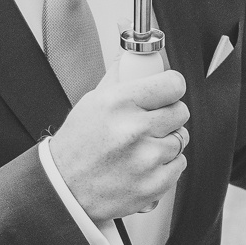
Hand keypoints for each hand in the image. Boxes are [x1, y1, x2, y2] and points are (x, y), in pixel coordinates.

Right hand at [51, 68, 188, 221]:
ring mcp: (146, 159)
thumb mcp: (92, 102)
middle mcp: (134, 130)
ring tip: (141, 147)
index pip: (173, 84)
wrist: (64, 189)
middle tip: (150, 122)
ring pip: (181, 138)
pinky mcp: (154, 184)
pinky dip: (166, 165)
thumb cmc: (77, 146)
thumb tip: (138, 56)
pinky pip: (179, 164)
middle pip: (181, 111)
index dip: (171, 87)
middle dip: (168, 115)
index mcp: (118, 103)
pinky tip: (143, 165)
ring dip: (166, 141)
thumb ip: (121, 78)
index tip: (168, 91)